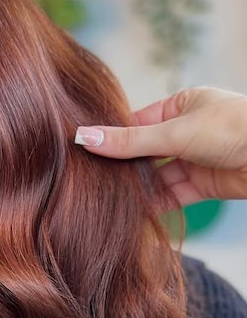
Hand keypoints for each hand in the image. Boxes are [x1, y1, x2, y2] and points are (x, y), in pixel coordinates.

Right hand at [75, 86, 246, 206]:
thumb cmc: (232, 128)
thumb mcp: (173, 131)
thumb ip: (129, 141)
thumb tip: (84, 137)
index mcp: (181, 106)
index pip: (137, 123)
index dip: (114, 138)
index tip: (87, 151)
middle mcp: (186, 132)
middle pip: (145, 152)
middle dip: (125, 167)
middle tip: (95, 178)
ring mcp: (194, 159)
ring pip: (157, 176)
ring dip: (139, 187)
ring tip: (111, 198)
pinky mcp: (203, 184)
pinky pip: (172, 195)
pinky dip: (156, 203)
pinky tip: (136, 211)